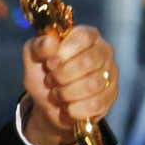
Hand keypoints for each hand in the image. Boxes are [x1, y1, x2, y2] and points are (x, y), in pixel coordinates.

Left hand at [21, 24, 119, 144]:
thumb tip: (49, 41)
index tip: (49, 63)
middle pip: (88, 61)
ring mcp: (110, 73)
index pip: (83, 37)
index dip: (63, 52)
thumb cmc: (44, 74)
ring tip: (57, 93)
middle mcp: (103, 51)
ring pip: (92, 84)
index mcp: (86, 35)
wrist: (49, 103)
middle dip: (62, 76)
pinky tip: (67, 107)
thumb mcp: (33, 58)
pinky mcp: (111, 95)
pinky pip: (95, 104)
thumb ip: (38, 47)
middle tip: (50, 80)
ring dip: (66, 93)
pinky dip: (74, 109)